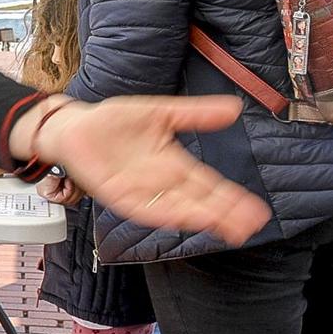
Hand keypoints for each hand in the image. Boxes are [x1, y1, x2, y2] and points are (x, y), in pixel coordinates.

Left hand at [34, 95, 268, 243]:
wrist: (75, 127)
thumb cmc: (115, 121)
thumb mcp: (161, 112)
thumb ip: (195, 113)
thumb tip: (234, 107)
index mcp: (174, 164)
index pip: (210, 185)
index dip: (233, 199)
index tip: (257, 211)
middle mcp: (161, 182)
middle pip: (199, 201)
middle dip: (224, 214)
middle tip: (251, 225)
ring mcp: (141, 191)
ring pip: (177, 209)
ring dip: (200, 217)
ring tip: (225, 226)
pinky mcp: (118, 195)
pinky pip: (144, 208)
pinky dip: (162, 213)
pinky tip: (181, 219)